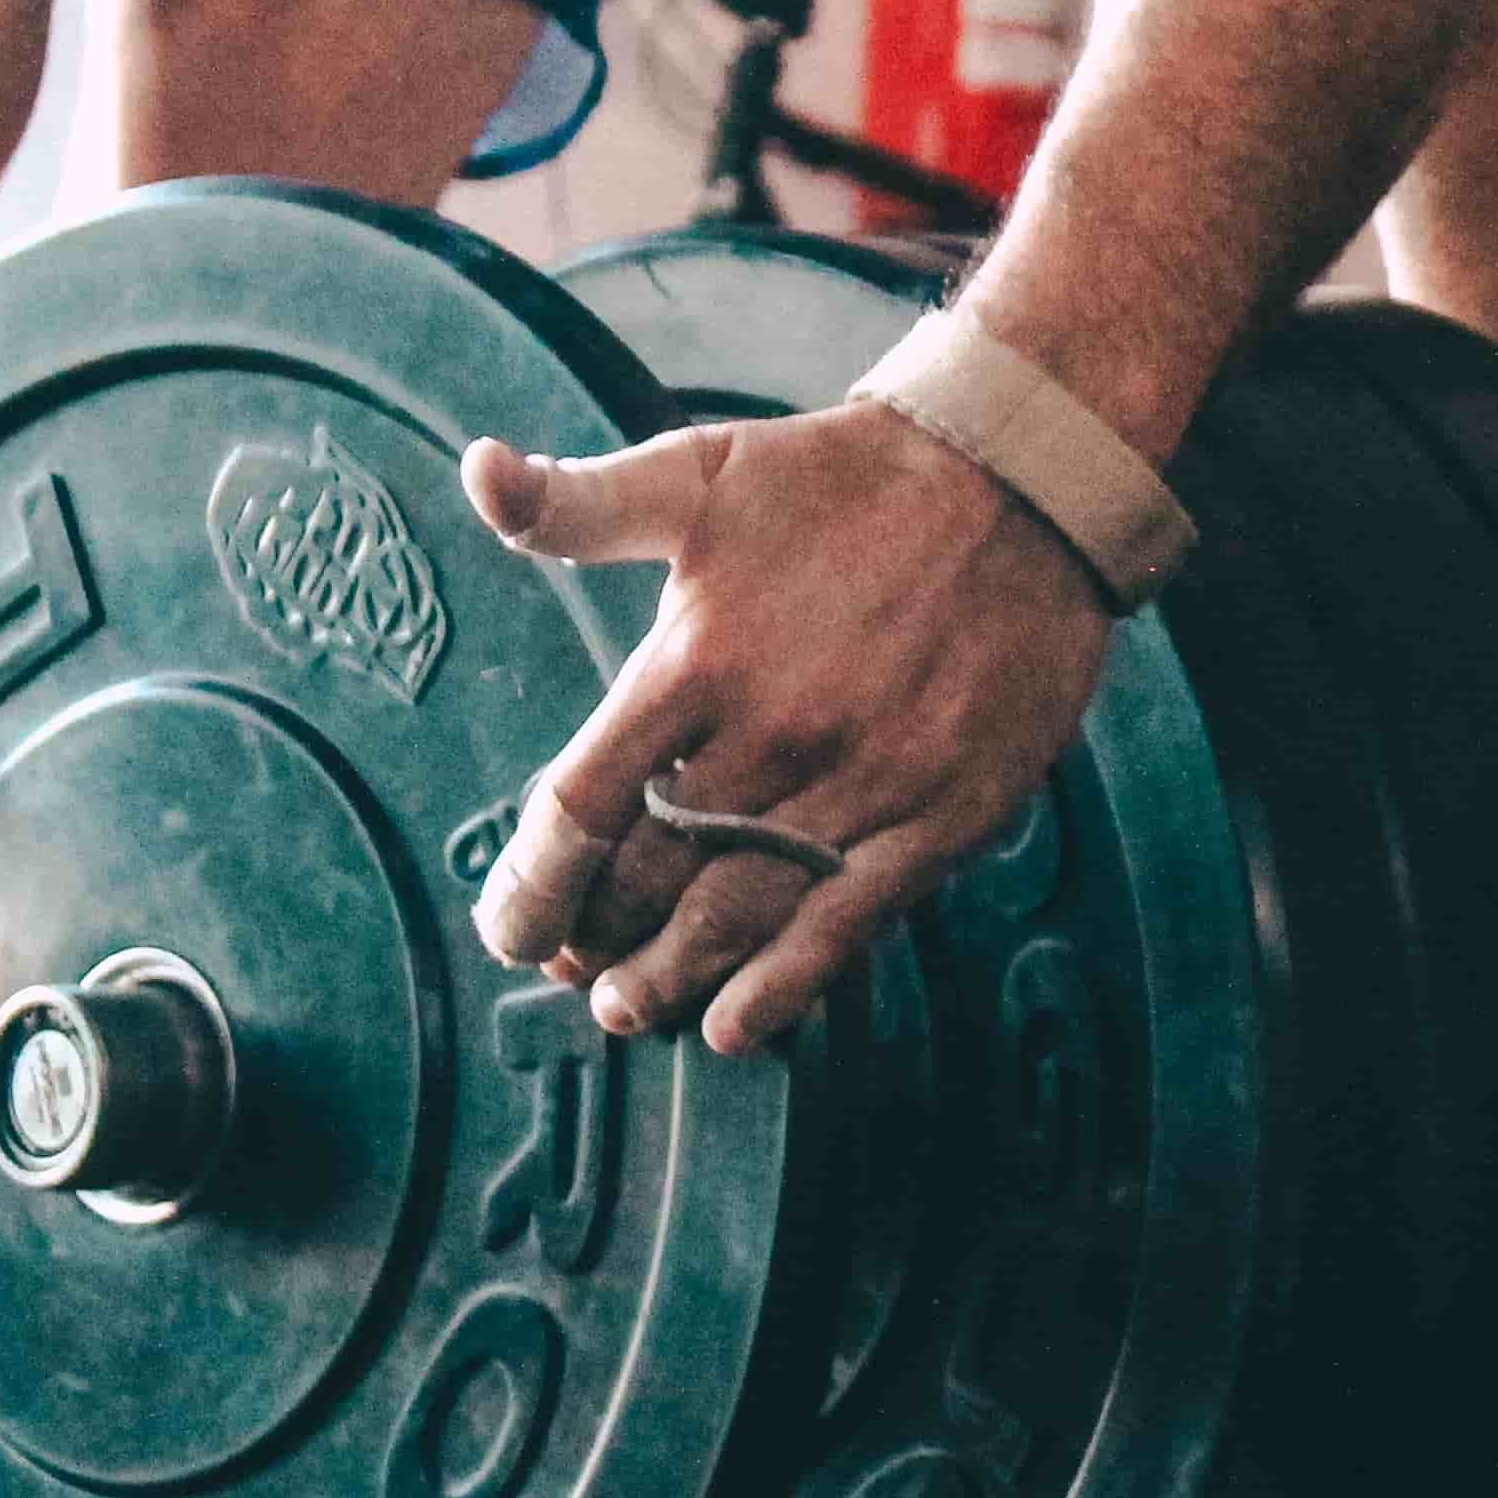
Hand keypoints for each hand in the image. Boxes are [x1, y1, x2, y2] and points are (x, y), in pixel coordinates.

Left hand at [460, 397, 1118, 1053]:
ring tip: (629, 1007)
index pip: (582, 804)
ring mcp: (864, 780)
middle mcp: (774, 731)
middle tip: (572, 970)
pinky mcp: (944, 814)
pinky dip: (784, 987)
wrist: (1020, 481)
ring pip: (741, 913)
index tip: (510, 926)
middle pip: (652, 877)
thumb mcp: (697, 472)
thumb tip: (478, 474)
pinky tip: (735, 1025)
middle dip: (596, 939)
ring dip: (670, 976)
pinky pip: (848, 923)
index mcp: (697, 657)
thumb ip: (576, 502)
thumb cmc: (843, 483)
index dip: (533, 883)